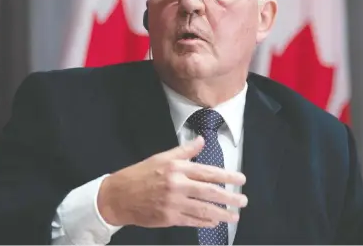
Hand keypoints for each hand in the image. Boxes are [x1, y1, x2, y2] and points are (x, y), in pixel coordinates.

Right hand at [97, 136, 246, 228]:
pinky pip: (192, 221)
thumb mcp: (161, 157)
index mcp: (177, 168)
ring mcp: (173, 203)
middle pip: (209, 191)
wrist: (118, 195)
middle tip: (243, 200)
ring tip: (234, 216)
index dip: (227, 176)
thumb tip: (201, 141)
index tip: (240, 179)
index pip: (208, 172)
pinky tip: (215, 222)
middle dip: (230, 197)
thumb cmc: (140, 175)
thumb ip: (184, 151)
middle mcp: (177, 185)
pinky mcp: (168, 218)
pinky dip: (205, 222)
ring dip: (222, 213)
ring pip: (203, 209)